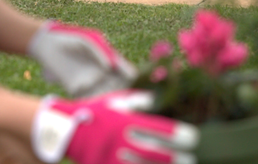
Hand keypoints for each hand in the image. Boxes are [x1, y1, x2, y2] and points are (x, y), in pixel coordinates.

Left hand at [28, 21, 136, 96]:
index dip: (131, 76)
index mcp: (107, 59)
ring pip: (104, 94)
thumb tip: (109, 66)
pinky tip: (99, 105)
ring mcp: (89, 82)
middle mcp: (100, 73)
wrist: (47, 44)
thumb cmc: (71, 37)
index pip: (123, 70)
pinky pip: (87, 98)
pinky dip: (94, 103)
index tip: (134, 80)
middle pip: (116, 85)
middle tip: (130, 96)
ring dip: (110, 100)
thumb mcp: (89, 40)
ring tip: (117, 103)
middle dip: (123, 91)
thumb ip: (100, 51)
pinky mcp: (75, 88)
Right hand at [31, 90, 198, 163]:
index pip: (157, 129)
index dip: (178, 134)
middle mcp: (120, 141)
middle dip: (176, 158)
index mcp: (124, 121)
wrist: (63, 130)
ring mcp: (111, 159)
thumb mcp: (115, 100)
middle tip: (192, 160)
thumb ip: (139, 101)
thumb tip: (160, 99)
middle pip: (155, 153)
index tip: (194, 137)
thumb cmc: (94, 112)